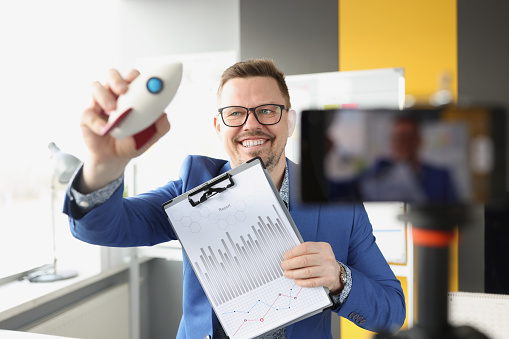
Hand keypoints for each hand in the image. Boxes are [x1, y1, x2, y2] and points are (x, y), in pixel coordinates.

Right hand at [79, 69, 170, 192]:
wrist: (115, 158)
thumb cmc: (132, 141)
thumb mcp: (150, 137)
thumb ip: (160, 127)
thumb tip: (164, 116)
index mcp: (130, 95)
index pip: (132, 77)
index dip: (136, 76)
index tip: (143, 82)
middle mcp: (113, 94)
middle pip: (112, 74)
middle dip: (117, 79)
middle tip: (123, 90)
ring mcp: (98, 103)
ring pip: (96, 87)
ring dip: (104, 95)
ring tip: (113, 109)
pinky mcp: (86, 116)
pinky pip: (87, 113)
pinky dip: (97, 122)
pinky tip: (105, 130)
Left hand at [282, 242, 342, 293]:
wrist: (336, 272)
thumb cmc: (322, 261)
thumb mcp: (317, 252)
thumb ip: (305, 252)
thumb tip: (288, 257)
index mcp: (323, 247)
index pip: (305, 247)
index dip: (293, 252)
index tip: (286, 257)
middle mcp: (327, 257)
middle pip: (304, 260)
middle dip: (291, 264)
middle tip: (284, 266)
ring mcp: (328, 269)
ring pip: (307, 272)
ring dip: (294, 273)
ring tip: (287, 274)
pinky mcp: (328, 279)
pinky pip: (312, 282)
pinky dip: (302, 282)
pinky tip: (296, 281)